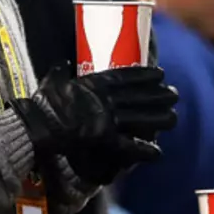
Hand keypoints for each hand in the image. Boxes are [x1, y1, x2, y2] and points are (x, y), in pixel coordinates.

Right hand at [11, 67, 177, 184]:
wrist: (39, 128)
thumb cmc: (43, 104)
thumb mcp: (52, 80)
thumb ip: (61, 70)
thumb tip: (65, 62)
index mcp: (95, 85)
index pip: (128, 77)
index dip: (147, 75)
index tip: (161, 73)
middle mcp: (106, 101)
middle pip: (142, 97)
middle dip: (161, 96)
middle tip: (174, 94)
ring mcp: (108, 122)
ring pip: (143, 120)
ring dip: (161, 119)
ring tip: (173, 118)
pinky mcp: (106, 142)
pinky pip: (131, 147)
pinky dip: (146, 150)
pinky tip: (158, 151)